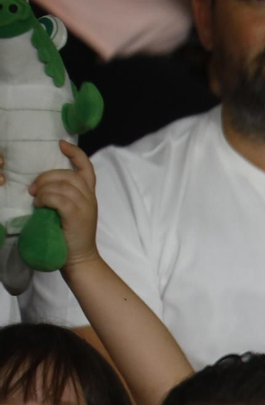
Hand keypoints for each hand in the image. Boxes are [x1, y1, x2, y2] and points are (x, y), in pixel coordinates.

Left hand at [26, 141, 99, 270]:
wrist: (79, 259)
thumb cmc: (70, 236)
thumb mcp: (71, 212)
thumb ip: (65, 197)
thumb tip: (43, 184)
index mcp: (89, 196)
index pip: (87, 168)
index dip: (75, 154)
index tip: (61, 145)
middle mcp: (90, 199)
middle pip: (68, 175)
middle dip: (47, 177)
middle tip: (34, 189)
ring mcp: (85, 207)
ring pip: (62, 185)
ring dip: (44, 190)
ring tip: (36, 200)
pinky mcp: (77, 216)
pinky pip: (58, 198)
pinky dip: (46, 199)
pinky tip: (40, 207)